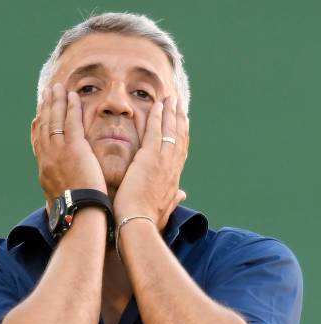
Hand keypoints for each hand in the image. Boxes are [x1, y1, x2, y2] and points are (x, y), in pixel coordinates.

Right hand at [31, 83, 106, 204]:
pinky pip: (72, 122)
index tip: (37, 117)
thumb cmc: (73, 213)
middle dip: (45, 108)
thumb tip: (52, 208)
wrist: (78, 213)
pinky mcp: (75, 148)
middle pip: (44, 127)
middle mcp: (48, 158)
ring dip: (56, 101)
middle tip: (46, 94)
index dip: (37, 128)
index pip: (38, 144)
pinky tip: (72, 95)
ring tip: (57, 88)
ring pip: (55, 120)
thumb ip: (55, 199)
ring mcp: (60, 151)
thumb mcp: (57, 206)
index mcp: (44, 171)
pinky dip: (71, 107)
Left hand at [113, 96, 188, 230]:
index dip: (182, 136)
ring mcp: (163, 161)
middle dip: (180, 119)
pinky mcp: (150, 158)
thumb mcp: (165, 210)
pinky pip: (156, 131)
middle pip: (180, 138)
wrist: (139, 225)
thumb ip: (173, 199)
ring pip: (171, 131)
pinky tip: (158, 105)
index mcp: (174, 180)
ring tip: (171, 98)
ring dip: (171, 112)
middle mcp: (173, 167)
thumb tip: (183, 195)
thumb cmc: (148, 221)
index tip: (183, 123)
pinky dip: (158, 117)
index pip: (180, 153)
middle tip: (180, 104)